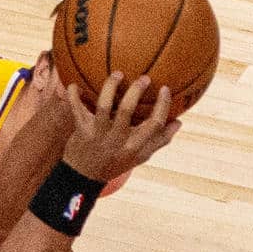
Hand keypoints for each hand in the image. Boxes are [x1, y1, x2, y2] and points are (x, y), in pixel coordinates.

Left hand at [61, 73, 178, 182]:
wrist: (83, 178)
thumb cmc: (115, 162)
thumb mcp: (139, 157)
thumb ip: (159, 140)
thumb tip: (179, 122)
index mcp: (134, 146)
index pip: (154, 124)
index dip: (162, 105)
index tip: (165, 88)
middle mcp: (116, 140)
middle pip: (126, 110)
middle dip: (135, 90)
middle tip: (143, 77)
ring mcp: (97, 135)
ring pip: (103, 106)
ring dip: (110, 87)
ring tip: (117, 74)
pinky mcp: (81, 131)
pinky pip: (76, 109)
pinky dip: (74, 96)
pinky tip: (74, 84)